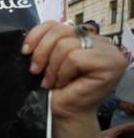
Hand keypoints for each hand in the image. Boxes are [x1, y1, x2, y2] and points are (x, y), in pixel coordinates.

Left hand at [22, 21, 127, 137]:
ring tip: (52, 80)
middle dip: (42, 51)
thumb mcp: (49, 59)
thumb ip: (49, 41)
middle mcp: (101, 41)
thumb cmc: (58, 89)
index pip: (58, 23)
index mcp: (86, 37)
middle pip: (62, 30)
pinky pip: (75, 58)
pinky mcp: (111, 63)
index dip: (38, 34)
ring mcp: (109, 52)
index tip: (25, 51)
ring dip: (53, 66)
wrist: (65, 114)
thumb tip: (30, 34)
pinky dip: (63, 72)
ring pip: (67, 44)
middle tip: (36, 71)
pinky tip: (64, 83)